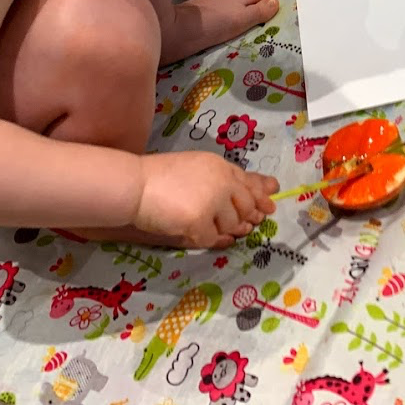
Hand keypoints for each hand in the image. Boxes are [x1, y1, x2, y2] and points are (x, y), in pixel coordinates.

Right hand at [133, 152, 277, 247]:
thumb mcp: (196, 167)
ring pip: (231, 225)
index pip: (248, 182)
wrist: (134, 185)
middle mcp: (222, 181)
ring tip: (210, 226)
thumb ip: (223, 178)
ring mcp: (212, 202)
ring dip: (224, 229)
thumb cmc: (159, 176)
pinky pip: (212, 238)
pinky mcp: (199, 221)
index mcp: (220, 165)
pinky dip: (207, 239)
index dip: (260, 195)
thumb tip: (257, 189)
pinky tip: (200, 234)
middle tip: (246, 226)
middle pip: (246, 206)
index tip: (269, 206)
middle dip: (247, 217)